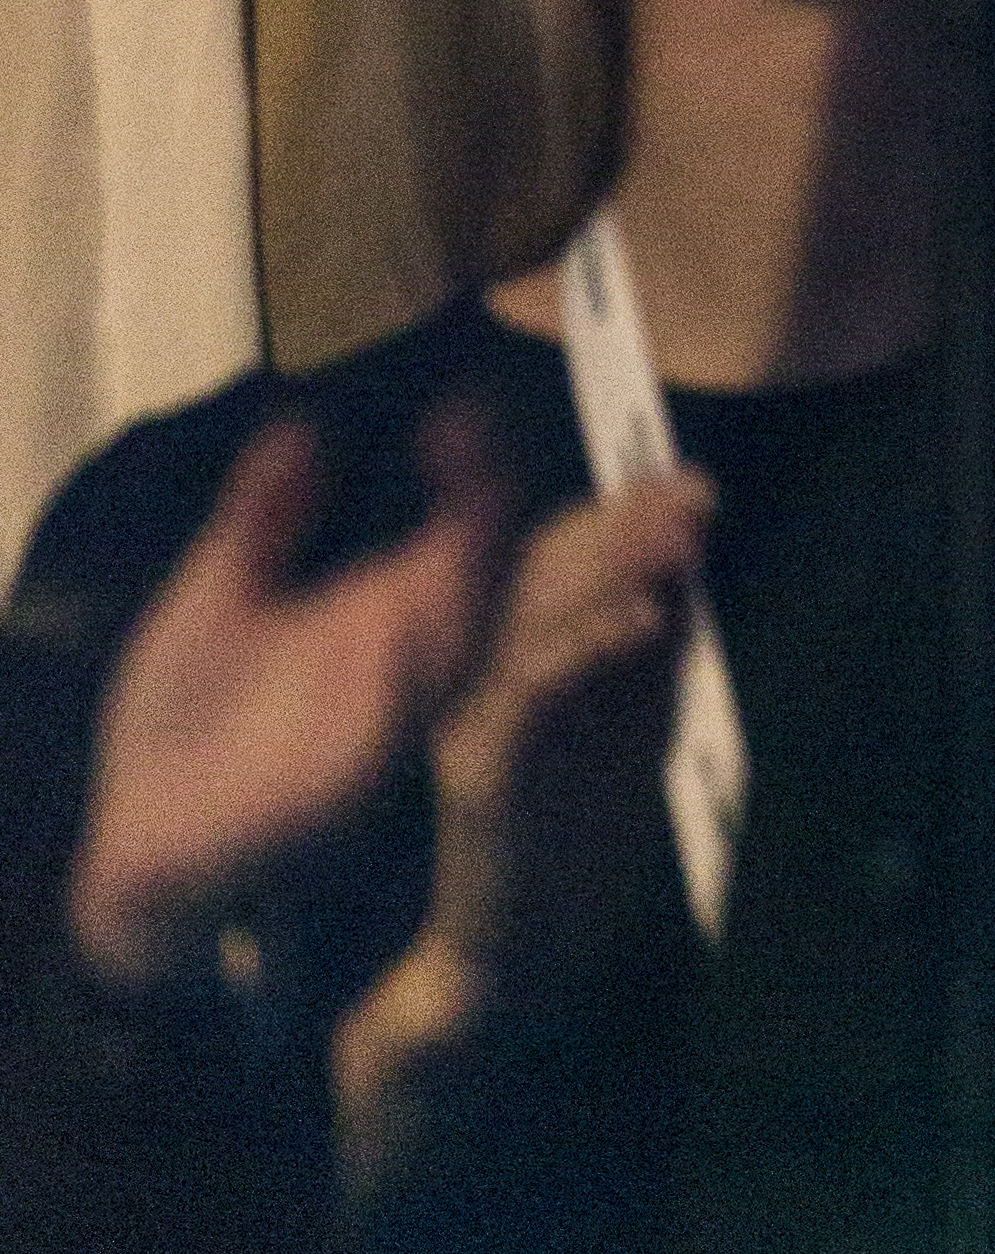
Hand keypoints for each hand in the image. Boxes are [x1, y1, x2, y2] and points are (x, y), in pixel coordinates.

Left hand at [67, 406, 514, 994]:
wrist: (132, 844)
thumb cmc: (184, 725)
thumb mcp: (217, 596)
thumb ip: (265, 515)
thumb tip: (303, 421)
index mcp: (388, 607)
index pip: (466, 527)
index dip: (478, 468)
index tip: (466, 409)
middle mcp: (409, 655)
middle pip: (509, 583)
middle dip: (565, 536)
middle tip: (604, 478)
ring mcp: (388, 712)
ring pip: (473, 641)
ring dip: (508, 590)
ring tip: (527, 526)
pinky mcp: (348, 771)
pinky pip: (401, 716)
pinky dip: (419, 671)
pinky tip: (422, 624)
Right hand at [409, 467, 714, 1018]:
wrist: (514, 961)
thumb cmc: (575, 851)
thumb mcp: (633, 735)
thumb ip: (653, 659)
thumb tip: (691, 568)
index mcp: (517, 658)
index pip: (560, 558)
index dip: (623, 511)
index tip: (691, 482)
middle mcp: (484, 674)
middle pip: (548, 568)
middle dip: (628, 522)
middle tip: (698, 492)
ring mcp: (474, 716)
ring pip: (537, 613)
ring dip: (618, 566)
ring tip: (685, 537)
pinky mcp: (478, 768)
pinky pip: (530, 690)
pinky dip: (588, 646)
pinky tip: (645, 621)